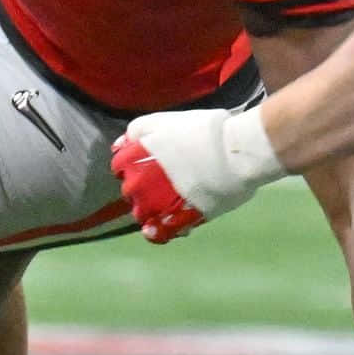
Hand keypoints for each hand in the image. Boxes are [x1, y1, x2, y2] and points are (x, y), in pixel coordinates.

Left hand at [110, 104, 283, 242]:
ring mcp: (158, 205)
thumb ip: (138, 131)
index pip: (118, 165)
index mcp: (135, 157)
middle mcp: (140, 183)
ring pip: (142, 213)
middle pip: (129, 190)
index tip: (146, 162)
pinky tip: (162, 226)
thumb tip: (120, 144)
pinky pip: (159, 233)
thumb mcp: (163, 121)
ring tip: (167, 202)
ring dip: (149, 208)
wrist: (235, 152)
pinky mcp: (179, 221)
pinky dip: (158, 231)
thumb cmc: (202, 131)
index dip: (131, 163)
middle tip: (162, 179)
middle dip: (141, 186)